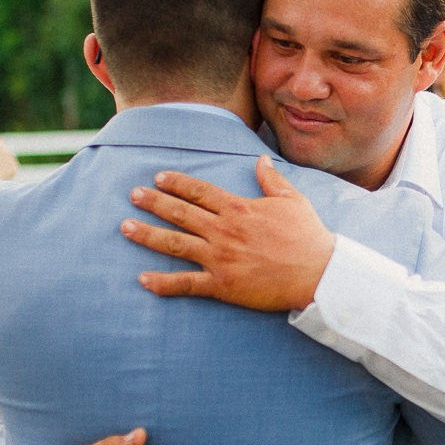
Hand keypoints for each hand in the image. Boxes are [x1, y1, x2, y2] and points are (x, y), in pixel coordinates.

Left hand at [125, 157, 335, 311]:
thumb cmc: (308, 236)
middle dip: (154, 202)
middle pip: (180, 213)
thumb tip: (260, 159)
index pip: (200, 191)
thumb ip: (271, 179)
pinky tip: (143, 280)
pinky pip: (187, 284)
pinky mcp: (223, 285)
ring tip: (125, 227)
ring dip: (148, 235)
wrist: (318, 273)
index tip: (158, 177)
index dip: (177, 183)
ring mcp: (221, 258)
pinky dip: (163, 283)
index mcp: (239, 209)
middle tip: (133, 195)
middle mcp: (224, 231)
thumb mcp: (292, 200)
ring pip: (176, 244)